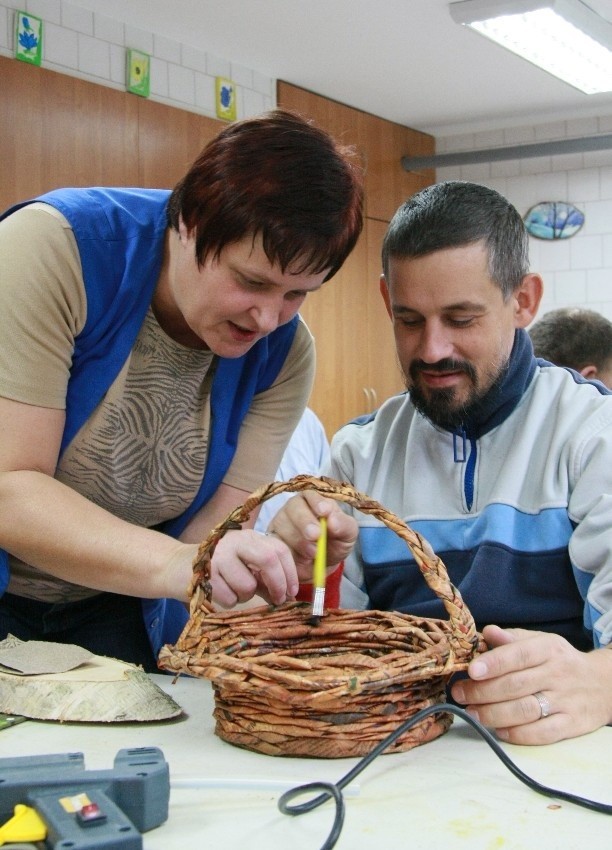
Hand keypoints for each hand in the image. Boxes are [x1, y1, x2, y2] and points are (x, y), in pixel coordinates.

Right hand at [209, 529, 297, 607]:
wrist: (181, 565)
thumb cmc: (222, 570)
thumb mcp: (248, 569)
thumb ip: (268, 580)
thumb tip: (289, 598)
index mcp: (251, 538)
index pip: (280, 549)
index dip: (291, 573)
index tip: (292, 592)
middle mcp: (237, 541)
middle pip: (268, 559)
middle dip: (278, 584)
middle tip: (278, 600)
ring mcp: (220, 555)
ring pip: (248, 585)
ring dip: (247, 596)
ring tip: (235, 590)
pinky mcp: (205, 573)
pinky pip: (229, 597)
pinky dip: (230, 601)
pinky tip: (221, 592)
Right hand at [267, 492, 357, 583]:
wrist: (322, 566)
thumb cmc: (335, 543)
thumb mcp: (347, 534)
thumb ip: (344, 524)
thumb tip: (332, 519)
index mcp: (314, 500)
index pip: (311, 494)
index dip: (316, 502)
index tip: (324, 512)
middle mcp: (295, 507)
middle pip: (294, 507)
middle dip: (305, 521)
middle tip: (315, 535)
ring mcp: (281, 522)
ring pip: (283, 525)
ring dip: (299, 540)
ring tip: (313, 553)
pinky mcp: (272, 539)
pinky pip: (274, 542)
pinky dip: (288, 551)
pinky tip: (300, 558)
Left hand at [450, 624, 611, 743]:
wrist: (603, 684)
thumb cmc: (560, 661)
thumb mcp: (540, 642)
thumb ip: (512, 639)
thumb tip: (486, 632)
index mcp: (548, 649)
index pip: (518, 654)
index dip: (493, 663)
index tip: (471, 671)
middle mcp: (557, 674)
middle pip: (515, 685)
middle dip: (482, 692)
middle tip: (459, 694)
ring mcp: (565, 701)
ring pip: (525, 710)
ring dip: (493, 714)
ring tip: (472, 713)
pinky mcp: (572, 725)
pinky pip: (542, 733)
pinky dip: (517, 734)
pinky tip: (499, 730)